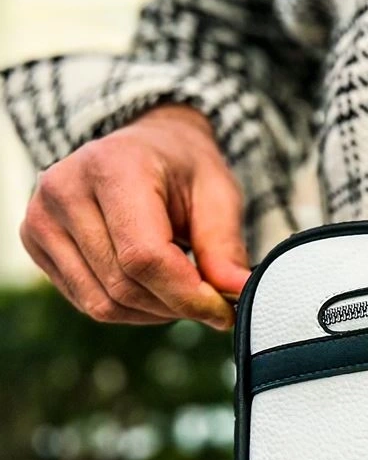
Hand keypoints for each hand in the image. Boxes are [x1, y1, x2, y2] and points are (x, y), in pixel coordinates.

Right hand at [19, 106, 249, 331]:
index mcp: (112, 167)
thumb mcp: (217, 193)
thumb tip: (241, 291)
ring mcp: (41, 217)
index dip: (187, 295)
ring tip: (180, 288)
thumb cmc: (182, 168)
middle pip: (123, 285)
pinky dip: (127, 307)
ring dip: (152, 311)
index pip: (143, 256)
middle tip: (209, 299)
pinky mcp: (34, 241)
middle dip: (174, 305)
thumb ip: (225, 246)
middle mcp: (64, 189)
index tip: (223, 310)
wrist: (143, 147)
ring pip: (102, 303)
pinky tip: (150, 285)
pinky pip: (86, 302)